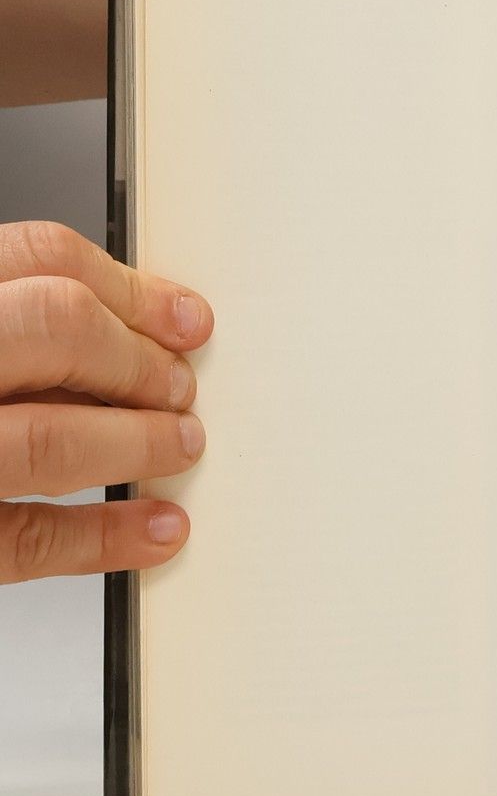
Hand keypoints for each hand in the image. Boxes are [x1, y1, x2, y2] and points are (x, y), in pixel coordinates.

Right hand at [1, 222, 210, 582]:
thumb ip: (2, 319)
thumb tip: (124, 328)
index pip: (35, 258)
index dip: (129, 288)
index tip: (181, 318)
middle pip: (54, 329)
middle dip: (138, 360)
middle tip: (177, 387)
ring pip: (45, 438)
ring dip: (136, 442)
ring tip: (177, 446)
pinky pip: (23, 537)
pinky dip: (104, 537)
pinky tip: (153, 529)